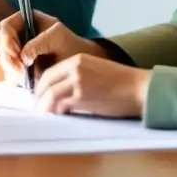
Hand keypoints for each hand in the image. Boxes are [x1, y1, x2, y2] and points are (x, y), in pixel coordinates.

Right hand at [0, 9, 106, 84]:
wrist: (78, 64)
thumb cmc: (70, 44)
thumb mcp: (57, 37)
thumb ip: (39, 43)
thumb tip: (23, 57)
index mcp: (24, 21)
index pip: (6, 27)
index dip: (7, 40)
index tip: (17, 54)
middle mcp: (18, 36)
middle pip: (1, 46)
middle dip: (9, 59)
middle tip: (23, 71)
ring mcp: (17, 52)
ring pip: (5, 61)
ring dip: (14, 71)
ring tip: (31, 77)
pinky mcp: (20, 68)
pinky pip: (11, 74)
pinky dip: (18, 79)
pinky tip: (31, 81)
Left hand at [33, 54, 150, 117]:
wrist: (140, 89)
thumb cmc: (123, 84)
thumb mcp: (96, 72)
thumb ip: (77, 78)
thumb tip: (62, 96)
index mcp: (78, 59)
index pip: (50, 72)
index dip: (41, 86)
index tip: (38, 96)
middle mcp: (75, 68)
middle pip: (46, 82)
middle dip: (38, 96)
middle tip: (36, 108)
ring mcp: (78, 81)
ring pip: (51, 93)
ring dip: (43, 106)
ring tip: (42, 115)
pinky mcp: (83, 96)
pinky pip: (62, 105)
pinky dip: (56, 112)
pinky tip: (56, 118)